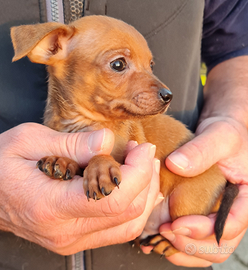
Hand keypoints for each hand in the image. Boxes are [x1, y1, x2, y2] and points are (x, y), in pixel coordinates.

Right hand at [0, 123, 159, 254]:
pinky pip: (118, 229)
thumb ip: (71, 144)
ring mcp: (72, 239)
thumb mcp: (28, 141)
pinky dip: (134, 207)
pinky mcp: (77, 238)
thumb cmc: (1, 165)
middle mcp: (64, 231)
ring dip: (145, 194)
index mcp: (50, 205)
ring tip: (145, 167)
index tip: (143, 149)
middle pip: (127, 213)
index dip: (138, 172)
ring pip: (129, 225)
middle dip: (145, 178)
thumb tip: (106, 141)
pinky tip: (137, 187)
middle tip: (143, 153)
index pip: (112, 197)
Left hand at [160, 116, 247, 266]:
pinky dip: (179, 244)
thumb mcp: (218, 136)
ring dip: (184, 250)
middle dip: (192, 245)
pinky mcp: (203, 214)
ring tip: (161, 236)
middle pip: (220, 245)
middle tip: (166, 232)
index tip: (178, 224)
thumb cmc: (225, 135)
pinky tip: (161, 235)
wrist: (218, 136)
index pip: (233, 224)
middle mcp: (234, 211)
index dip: (205, 230)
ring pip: (208, 250)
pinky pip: (196, 240)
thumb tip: (176, 165)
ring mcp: (218, 215)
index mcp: (245, 197)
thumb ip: (201, 150)